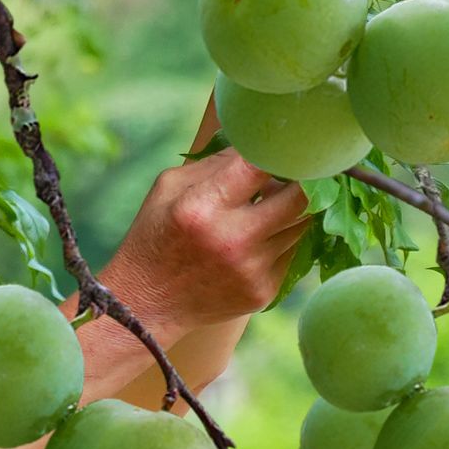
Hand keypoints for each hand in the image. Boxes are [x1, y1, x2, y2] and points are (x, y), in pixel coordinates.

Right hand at [94, 146, 308, 338]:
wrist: (147, 305)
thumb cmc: (156, 236)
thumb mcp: (169, 187)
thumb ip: (216, 163)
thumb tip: (260, 144)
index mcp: (203, 206)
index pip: (262, 166)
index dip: (278, 152)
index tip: (282, 146)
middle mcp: (233, 239)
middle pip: (300, 198)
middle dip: (299, 181)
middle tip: (292, 174)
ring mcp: (252, 270)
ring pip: (301, 225)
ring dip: (290, 211)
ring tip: (267, 208)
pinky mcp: (263, 292)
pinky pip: (291, 254)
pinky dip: (280, 241)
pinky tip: (254, 242)